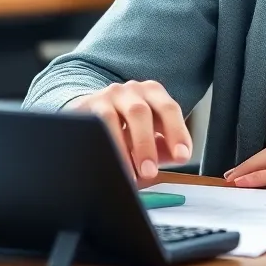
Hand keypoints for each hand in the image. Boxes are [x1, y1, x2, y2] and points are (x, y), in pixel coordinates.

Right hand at [68, 80, 191, 180]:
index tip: (182, 157)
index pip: (169, 109)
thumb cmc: (131, 127)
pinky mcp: (84, 108)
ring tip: (127, 175)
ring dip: (120, 150)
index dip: (177, 133)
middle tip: (150, 172)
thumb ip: (166, 146)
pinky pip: (90, 127)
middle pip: (140, 112)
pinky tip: (105, 163)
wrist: (96, 114)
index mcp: (153, 92)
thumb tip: (178, 158)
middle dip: (146, 144)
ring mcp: (106, 97)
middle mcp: (130, 90)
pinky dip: (99, 147)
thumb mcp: (152, 132)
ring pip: (111, 119)